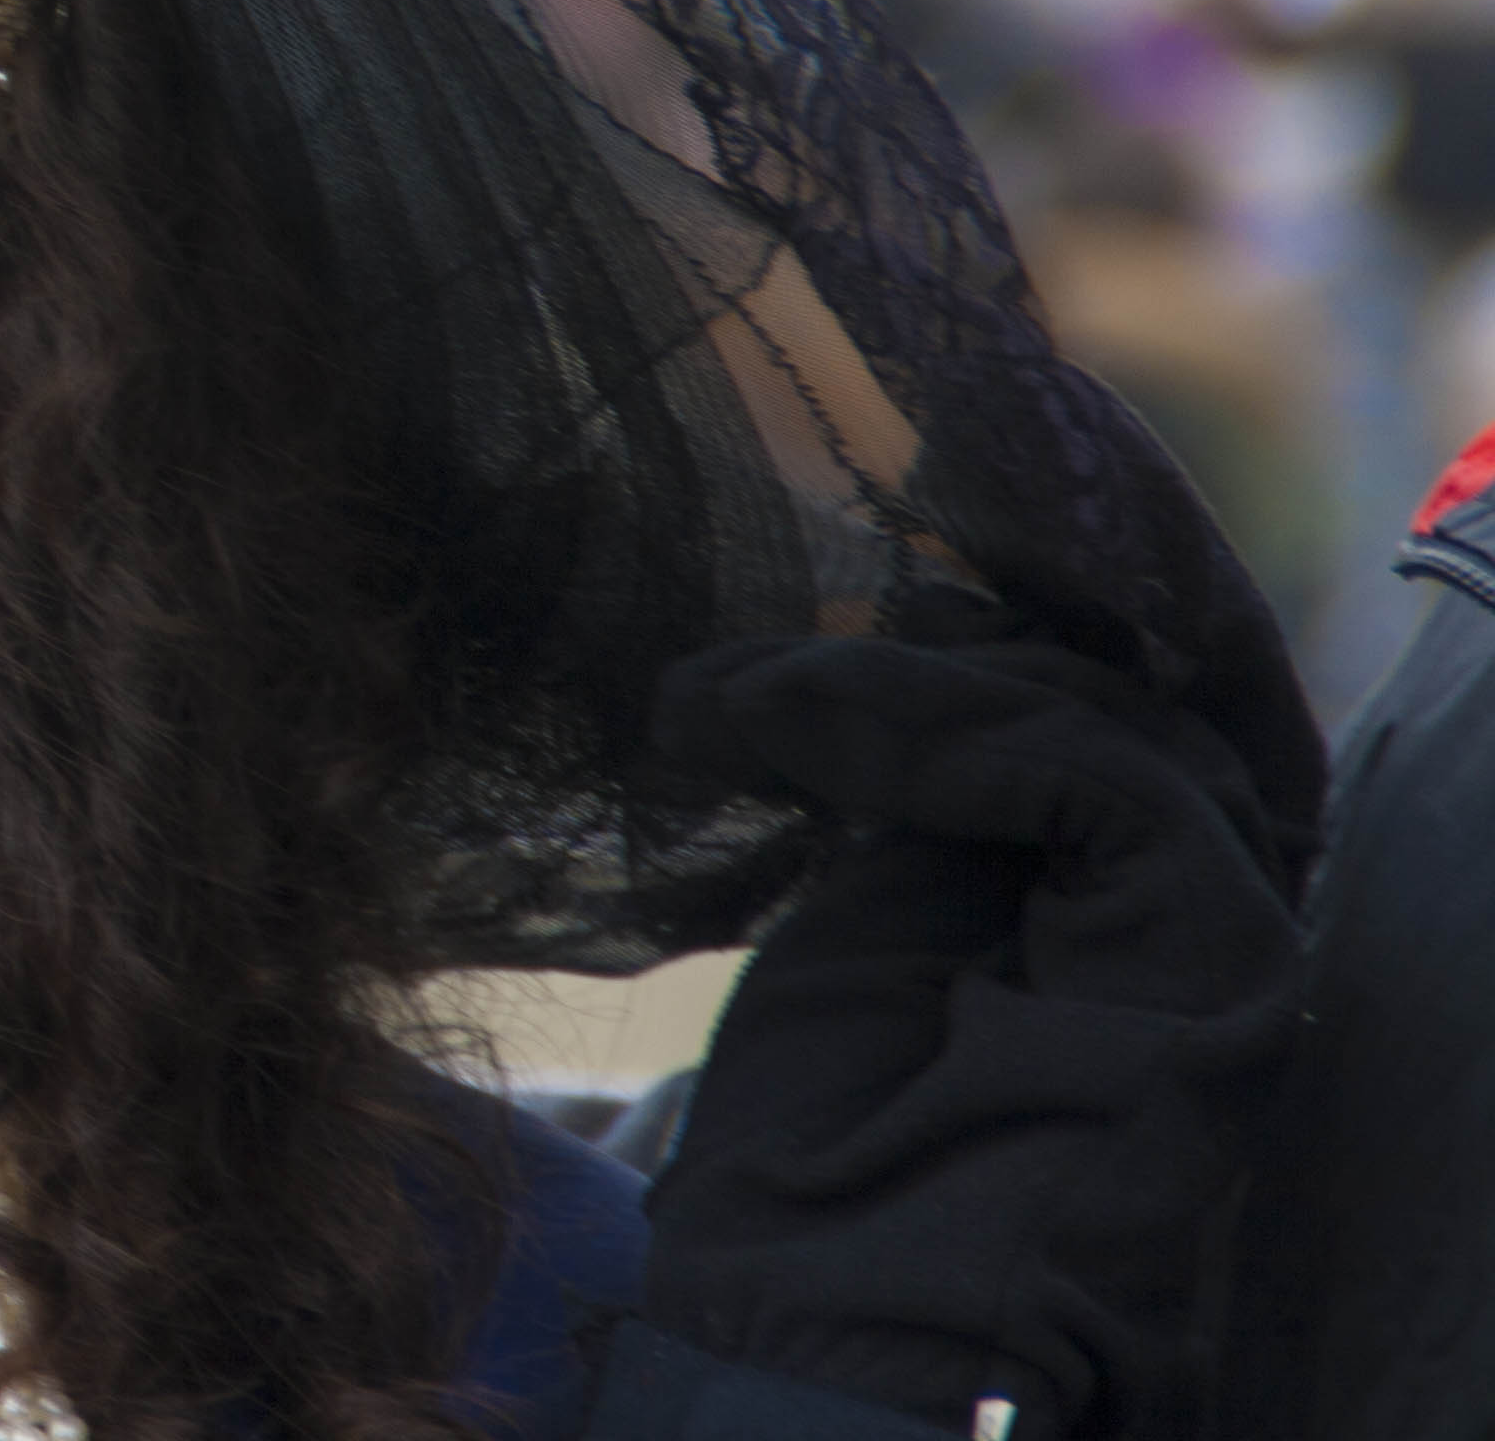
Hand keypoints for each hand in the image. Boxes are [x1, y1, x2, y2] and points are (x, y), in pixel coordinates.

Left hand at [637, 630, 1300, 1434]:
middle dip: (929, 659)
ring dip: (899, 688)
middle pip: (1116, 711)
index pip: (1091, 726)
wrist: (815, 1326)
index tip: (797, 641)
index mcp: (1122, 929)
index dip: (963, 657)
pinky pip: (1108, 787)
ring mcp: (1229, 961)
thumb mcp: (865, 925)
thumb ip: (923, 803)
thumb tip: (892, 658)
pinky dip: (942, 732)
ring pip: (1112, 727)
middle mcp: (1204, 941)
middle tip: (753, 669)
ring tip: (740, 702)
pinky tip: (796, 728)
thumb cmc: (816, 1162)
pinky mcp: (1224, 979)